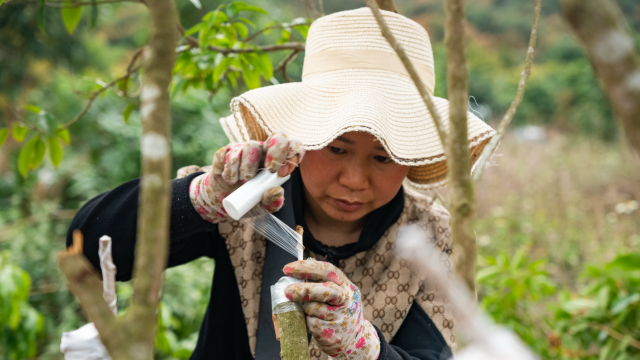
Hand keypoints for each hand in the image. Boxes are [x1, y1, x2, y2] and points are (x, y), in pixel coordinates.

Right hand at [188, 130, 304, 222]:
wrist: (222, 203)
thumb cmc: (247, 202)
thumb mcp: (262, 207)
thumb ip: (272, 203)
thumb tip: (277, 191)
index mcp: (278, 161)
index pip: (293, 146)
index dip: (293, 153)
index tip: (282, 172)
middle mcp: (264, 150)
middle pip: (278, 135)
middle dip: (277, 151)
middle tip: (270, 170)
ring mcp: (244, 148)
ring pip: (251, 146)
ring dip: (248, 166)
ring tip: (244, 181)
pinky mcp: (226, 151)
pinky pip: (230, 153)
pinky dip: (230, 169)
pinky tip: (230, 179)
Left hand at [283, 259, 379, 358]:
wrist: (355, 339)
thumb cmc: (339, 310)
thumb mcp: (338, 292)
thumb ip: (321, 281)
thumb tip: (297, 269)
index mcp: (346, 285)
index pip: (327, 270)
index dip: (306, 268)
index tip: (288, 268)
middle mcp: (346, 299)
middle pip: (326, 291)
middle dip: (305, 290)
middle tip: (287, 291)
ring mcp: (341, 318)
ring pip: (314, 309)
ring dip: (306, 308)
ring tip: (309, 311)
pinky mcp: (332, 334)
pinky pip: (312, 324)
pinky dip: (307, 322)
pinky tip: (313, 323)